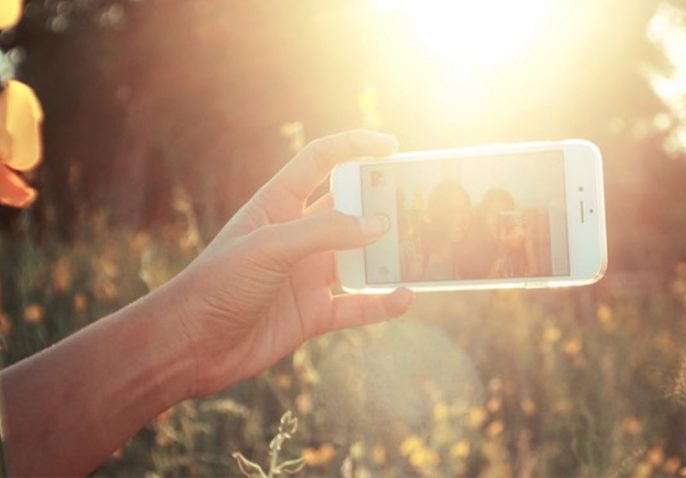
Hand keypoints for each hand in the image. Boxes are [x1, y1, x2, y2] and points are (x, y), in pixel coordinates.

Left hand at [159, 130, 413, 396]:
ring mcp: (306, 275)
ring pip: (359, 259)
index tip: (392, 148)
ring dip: (387, 256)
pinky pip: (356, 307)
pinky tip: (403, 298)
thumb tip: (379, 224)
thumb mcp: (269, 247)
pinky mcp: (313, 313)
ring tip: (421, 251)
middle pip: (349, 209)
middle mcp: (297, 236)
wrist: (190, 346)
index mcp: (278, 205)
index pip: (321, 161)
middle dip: (382, 204)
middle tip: (418, 203)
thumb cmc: (217, 285)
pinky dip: (380, 304)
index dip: (354, 147)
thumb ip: (324, 232)